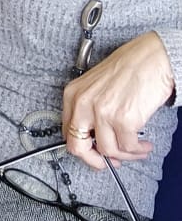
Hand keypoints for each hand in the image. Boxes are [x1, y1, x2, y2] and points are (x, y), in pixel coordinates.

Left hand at [62, 32, 175, 170]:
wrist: (153, 57)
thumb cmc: (130, 66)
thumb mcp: (97, 85)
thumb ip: (91, 110)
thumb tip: (97, 138)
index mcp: (73, 94)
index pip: (67, 133)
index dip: (82, 149)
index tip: (94, 153)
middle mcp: (83, 104)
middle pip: (78, 147)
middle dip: (95, 160)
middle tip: (110, 163)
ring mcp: (102, 113)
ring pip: (107, 151)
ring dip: (125, 155)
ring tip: (137, 149)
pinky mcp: (123, 120)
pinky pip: (128, 147)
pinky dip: (138, 150)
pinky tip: (144, 145)